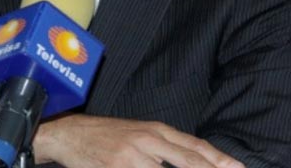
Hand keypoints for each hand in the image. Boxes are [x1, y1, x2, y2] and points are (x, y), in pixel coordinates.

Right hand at [33, 114, 244, 167]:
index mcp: (155, 130)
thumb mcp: (139, 133)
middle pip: (190, 161)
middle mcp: (148, 141)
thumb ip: (166, 146)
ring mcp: (132, 157)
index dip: (219, 160)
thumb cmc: (107, 135)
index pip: (195, 147)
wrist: (70, 134)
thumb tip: (196, 159)